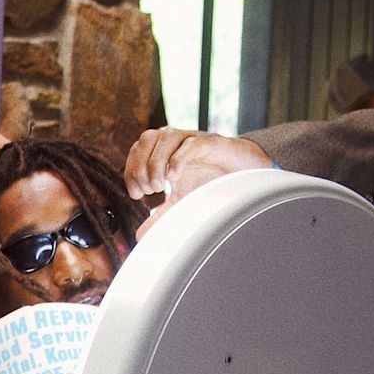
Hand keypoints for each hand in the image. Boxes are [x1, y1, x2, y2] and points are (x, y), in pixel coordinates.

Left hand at [122, 128, 270, 229]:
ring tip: (160, 188)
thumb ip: (159, 215)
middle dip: (141, 168)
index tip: (138, 195)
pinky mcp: (209, 142)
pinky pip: (189, 144)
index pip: (136, 151)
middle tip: (149, 192)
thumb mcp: (180, 201)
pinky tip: (174, 179)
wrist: (242, 173)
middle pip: (146, 140)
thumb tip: (139, 236)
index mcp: (162, 149)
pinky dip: (177, 160)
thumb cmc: (209, 181)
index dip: (131, 172)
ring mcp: (191, 138)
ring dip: (155, 164)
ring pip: (165, 137)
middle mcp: (174, 139)